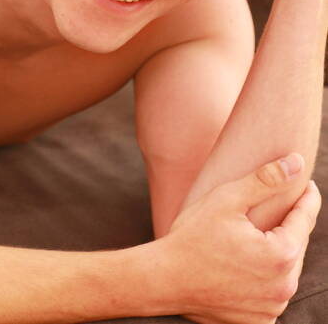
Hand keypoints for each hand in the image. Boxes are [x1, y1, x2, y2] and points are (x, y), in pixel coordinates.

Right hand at [147, 155, 320, 323]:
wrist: (163, 279)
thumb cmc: (192, 236)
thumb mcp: (228, 199)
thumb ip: (266, 180)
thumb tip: (297, 162)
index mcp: (281, 256)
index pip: (305, 218)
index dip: (307, 197)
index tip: (307, 183)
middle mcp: (282, 288)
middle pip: (296, 245)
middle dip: (291, 224)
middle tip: (283, 204)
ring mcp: (270, 309)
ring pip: (285, 270)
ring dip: (279, 251)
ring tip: (264, 231)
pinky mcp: (257, 322)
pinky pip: (271, 292)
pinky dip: (267, 276)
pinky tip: (251, 260)